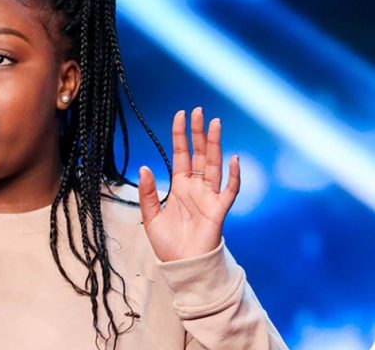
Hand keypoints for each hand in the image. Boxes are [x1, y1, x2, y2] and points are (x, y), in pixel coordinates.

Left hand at [138, 107, 239, 261]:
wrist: (181, 265)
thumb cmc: (167, 243)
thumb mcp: (150, 215)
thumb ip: (148, 192)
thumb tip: (144, 167)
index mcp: (179, 186)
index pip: (181, 154)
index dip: (180, 136)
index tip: (180, 116)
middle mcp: (196, 187)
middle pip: (199, 154)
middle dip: (198, 133)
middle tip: (199, 111)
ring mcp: (209, 197)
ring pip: (213, 165)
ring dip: (215, 145)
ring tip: (215, 124)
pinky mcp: (219, 210)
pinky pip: (229, 190)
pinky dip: (233, 175)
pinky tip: (233, 159)